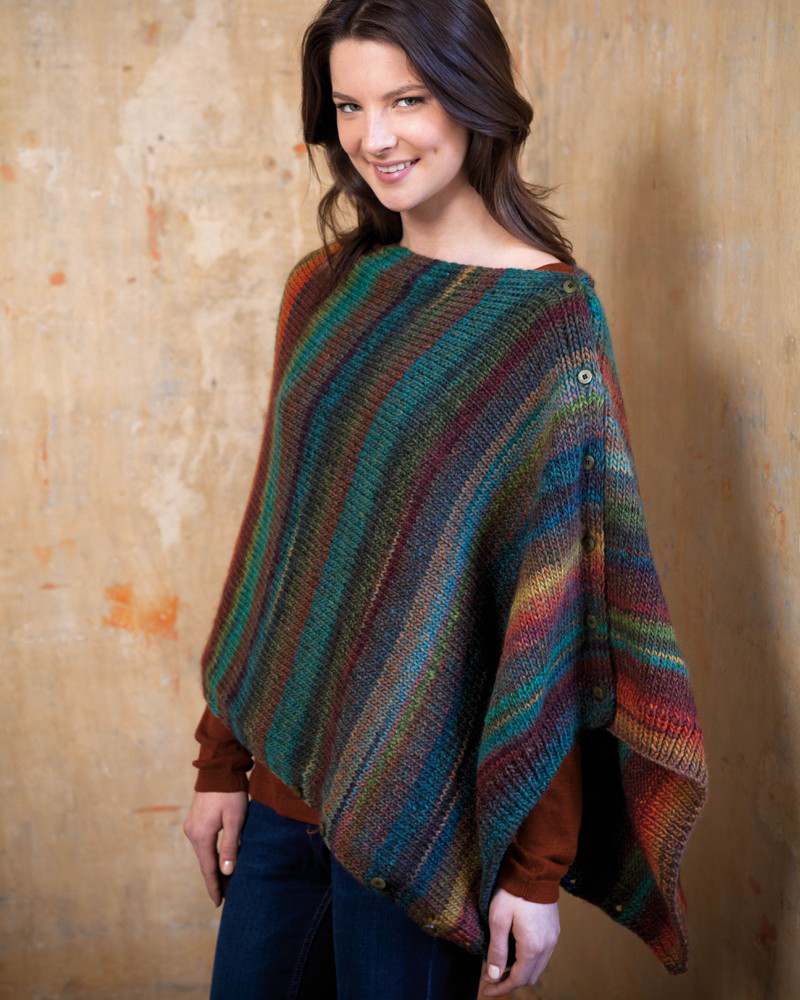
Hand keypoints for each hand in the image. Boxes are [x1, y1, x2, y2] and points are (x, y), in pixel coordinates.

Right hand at [182, 790, 247, 905]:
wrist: (219, 769)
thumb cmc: (231, 793)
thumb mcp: (235, 820)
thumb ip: (231, 846)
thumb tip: (226, 872)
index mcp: (201, 836)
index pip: (208, 868)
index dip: (214, 886)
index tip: (219, 903)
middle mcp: (192, 833)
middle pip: (204, 862)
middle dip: (214, 879)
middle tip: (225, 897)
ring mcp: (192, 825)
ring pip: (204, 852)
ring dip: (213, 866)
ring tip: (224, 881)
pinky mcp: (196, 819)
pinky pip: (203, 843)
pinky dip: (211, 854)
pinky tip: (218, 859)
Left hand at [476, 888, 559, 996]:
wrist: (535, 869)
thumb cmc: (513, 892)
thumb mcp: (498, 919)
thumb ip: (497, 950)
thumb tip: (494, 975)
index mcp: (532, 947)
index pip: (518, 980)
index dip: (501, 988)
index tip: (486, 990)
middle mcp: (547, 946)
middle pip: (529, 977)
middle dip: (510, 982)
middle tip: (491, 979)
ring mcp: (553, 938)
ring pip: (537, 967)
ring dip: (520, 972)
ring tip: (501, 966)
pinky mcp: (554, 930)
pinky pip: (542, 955)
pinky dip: (529, 960)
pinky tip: (515, 952)